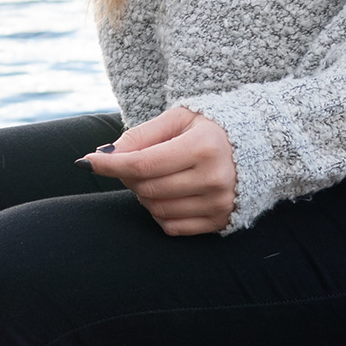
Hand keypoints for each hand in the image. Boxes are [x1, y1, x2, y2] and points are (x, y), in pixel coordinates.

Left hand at [79, 107, 236, 235]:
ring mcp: (219, 204)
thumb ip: (141, 135)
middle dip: (127, 177)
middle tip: (128, 164)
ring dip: (143, 195)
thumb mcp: (178, 119)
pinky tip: (167, 193)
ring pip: (156, 209)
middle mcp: (214, 178)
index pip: (143, 164)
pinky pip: (172, 226)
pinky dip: (159, 212)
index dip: (110, 165)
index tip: (85, 161)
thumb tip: (106, 155)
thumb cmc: (210, 128)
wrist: (260, 147)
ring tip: (153, 176)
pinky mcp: (220, 221)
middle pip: (146, 188)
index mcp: (203, 147)